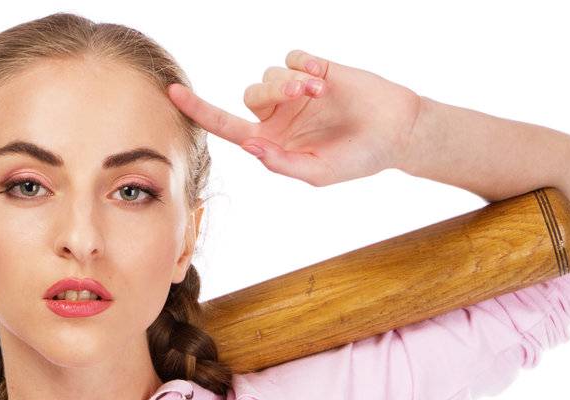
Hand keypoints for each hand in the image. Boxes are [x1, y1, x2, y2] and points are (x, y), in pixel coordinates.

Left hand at [167, 49, 423, 186]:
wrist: (396, 133)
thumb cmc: (356, 159)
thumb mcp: (317, 171)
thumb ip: (281, 162)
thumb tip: (249, 145)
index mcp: (271, 142)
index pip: (226, 127)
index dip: (199, 111)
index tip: (173, 93)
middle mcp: (278, 116)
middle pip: (251, 94)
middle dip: (273, 92)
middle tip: (303, 95)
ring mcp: (296, 92)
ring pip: (270, 74)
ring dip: (291, 80)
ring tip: (319, 91)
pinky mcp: (315, 68)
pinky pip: (294, 57)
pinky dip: (304, 64)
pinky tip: (324, 77)